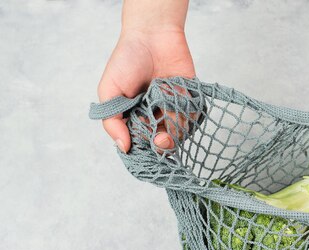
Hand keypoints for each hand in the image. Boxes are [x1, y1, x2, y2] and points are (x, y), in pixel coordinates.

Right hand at [97, 27, 194, 152]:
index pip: (141, 144)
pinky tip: (175, 101)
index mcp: (134, 117)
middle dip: (162, 145)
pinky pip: (193, 117)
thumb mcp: (110, 91)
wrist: (152, 34)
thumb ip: (112, 122)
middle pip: (162, 143)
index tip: (145, 149)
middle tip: (160, 141)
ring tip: (167, 118)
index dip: (144, 150)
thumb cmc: (126, 60)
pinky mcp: (190, 100)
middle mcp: (154, 116)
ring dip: (175, 132)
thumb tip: (123, 148)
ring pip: (179, 133)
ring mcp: (173, 108)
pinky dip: (187, 115)